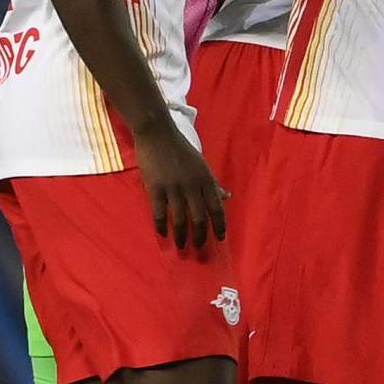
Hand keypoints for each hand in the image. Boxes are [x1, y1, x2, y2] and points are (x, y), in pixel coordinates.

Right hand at [134, 124, 226, 248]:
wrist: (158, 134)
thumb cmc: (181, 150)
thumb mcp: (202, 165)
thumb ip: (213, 183)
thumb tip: (227, 197)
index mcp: (206, 179)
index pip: (217, 207)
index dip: (220, 224)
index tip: (220, 238)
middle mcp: (193, 185)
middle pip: (199, 217)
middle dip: (201, 235)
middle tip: (199, 249)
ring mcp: (174, 188)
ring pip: (180, 218)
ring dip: (182, 235)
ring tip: (182, 246)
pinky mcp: (156, 188)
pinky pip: (160, 213)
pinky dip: (161, 226)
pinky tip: (163, 235)